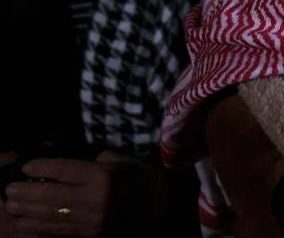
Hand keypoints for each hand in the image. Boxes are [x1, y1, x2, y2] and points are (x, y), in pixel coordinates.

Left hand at [3, 151, 166, 236]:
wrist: (161, 205)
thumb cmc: (141, 176)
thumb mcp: (124, 160)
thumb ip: (98, 160)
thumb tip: (72, 163)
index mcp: (105, 177)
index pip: (66, 170)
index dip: (43, 167)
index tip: (26, 166)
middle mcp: (96, 200)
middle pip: (52, 196)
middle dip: (27, 192)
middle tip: (10, 188)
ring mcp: (92, 220)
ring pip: (52, 215)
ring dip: (28, 210)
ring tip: (12, 204)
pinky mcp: (91, 234)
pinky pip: (59, 230)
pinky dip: (39, 226)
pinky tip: (26, 221)